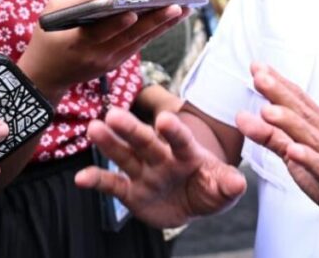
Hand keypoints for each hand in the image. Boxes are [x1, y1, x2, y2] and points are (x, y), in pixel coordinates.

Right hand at [18, 0, 187, 100]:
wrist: (45, 77)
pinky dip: (155, 31)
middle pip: (130, 38)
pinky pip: (138, 45)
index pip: (100, 33)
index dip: (117, 24)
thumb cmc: (47, 36)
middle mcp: (96, 56)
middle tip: (177, 7)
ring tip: (184, 10)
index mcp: (76, 44)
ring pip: (139, 42)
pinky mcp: (116, 63)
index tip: (134, 12)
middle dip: (154, 22)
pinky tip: (171, 19)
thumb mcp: (49, 13)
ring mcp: (108, 62)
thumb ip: (75, 0)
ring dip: (163, 26)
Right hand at [74, 107, 246, 227]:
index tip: (166, 118)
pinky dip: (97, 181)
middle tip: (114, 114)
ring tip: (94, 128)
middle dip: (131, 129)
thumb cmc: (209, 189)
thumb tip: (238, 183)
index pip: (180, 140)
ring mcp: (144, 172)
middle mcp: (162, 158)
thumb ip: (227, 185)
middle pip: (146, 141)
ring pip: (125, 155)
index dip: (174, 131)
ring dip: (109, 143)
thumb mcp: (223, 189)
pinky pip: (112, 184)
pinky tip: (80, 178)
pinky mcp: (130, 190)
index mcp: (187, 154)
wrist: (191, 203)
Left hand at [235, 63, 318, 250]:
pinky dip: (308, 159)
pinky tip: (294, 151)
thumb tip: (242, 117)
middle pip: (302, 111)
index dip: (277, 82)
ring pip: (310, 136)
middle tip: (259, 76)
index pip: (297, 100)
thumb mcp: (297, 156)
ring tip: (267, 110)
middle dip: (280, 92)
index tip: (256, 66)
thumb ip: (271, 136)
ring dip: (289, 122)